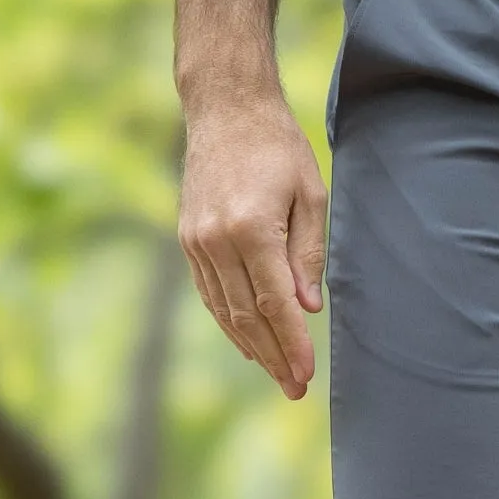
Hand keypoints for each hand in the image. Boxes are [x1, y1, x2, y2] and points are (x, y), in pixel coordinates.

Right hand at [178, 95, 327, 398]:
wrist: (226, 110)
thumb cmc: (278, 148)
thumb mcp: (310, 196)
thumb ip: (309, 255)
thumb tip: (307, 308)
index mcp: (251, 228)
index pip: (275, 302)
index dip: (291, 343)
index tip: (306, 374)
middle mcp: (216, 241)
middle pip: (247, 315)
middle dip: (273, 357)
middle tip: (295, 388)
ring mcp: (196, 242)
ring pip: (224, 310)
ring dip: (251, 347)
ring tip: (275, 373)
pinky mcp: (188, 240)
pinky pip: (209, 293)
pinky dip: (229, 321)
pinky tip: (247, 342)